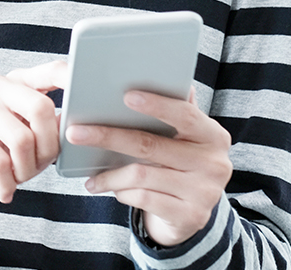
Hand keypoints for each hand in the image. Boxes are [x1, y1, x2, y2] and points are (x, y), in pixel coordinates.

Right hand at [0, 60, 67, 236]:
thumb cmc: (6, 154)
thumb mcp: (35, 140)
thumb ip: (54, 125)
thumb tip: (82, 119)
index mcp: (18, 82)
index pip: (51, 71)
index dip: (72, 78)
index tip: (93, 90)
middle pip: (40, 107)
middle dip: (49, 145)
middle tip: (42, 163)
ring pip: (22, 139)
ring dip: (27, 169)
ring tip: (20, 177)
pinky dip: (8, 183)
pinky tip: (7, 190)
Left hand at [66, 88, 232, 246]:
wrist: (191, 213)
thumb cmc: (179, 164)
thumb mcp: (184, 139)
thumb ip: (175, 113)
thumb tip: (157, 73)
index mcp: (214, 136)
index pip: (184, 115)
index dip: (156, 104)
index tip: (126, 96)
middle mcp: (215, 164)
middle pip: (150, 145)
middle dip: (107, 137)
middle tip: (75, 133)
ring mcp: (205, 192)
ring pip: (141, 175)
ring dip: (109, 175)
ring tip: (90, 176)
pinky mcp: (190, 216)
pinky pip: (143, 199)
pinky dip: (122, 193)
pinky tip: (112, 190)